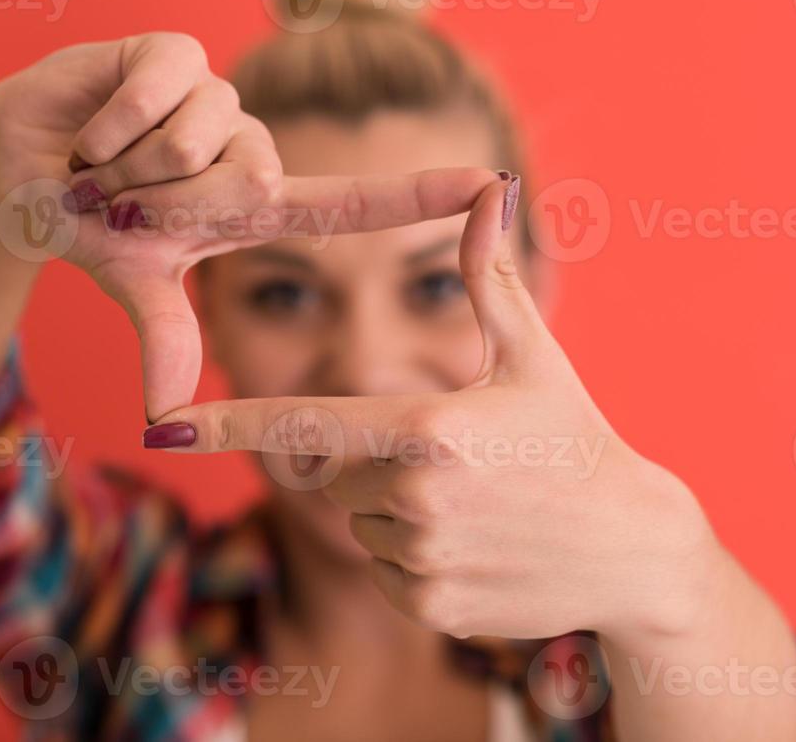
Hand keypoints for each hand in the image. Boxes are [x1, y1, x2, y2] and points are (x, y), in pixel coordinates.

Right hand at [0, 33, 497, 417]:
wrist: (18, 179)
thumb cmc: (92, 230)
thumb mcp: (138, 289)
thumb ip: (166, 339)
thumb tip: (167, 415)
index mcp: (257, 205)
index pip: (354, 204)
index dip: (423, 197)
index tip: (495, 186)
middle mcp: (247, 145)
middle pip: (252, 178)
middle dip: (167, 205)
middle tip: (122, 203)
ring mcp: (214, 96)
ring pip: (200, 137)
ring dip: (131, 168)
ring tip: (104, 165)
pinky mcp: (171, 53)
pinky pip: (163, 89)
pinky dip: (111, 124)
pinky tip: (89, 130)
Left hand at [145, 177, 719, 644]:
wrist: (631, 548)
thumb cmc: (576, 437)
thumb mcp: (534, 356)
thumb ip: (487, 278)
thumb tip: (487, 188)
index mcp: (426, 428)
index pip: (302, 424)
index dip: (228, 422)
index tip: (164, 424)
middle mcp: (413, 499)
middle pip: (333, 471)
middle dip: (369, 459)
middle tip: (448, 457)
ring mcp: (421, 560)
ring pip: (357, 522)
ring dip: (392, 510)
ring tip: (471, 502)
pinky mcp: (430, 608)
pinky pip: (384, 570)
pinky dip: (412, 558)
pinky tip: (474, 543)